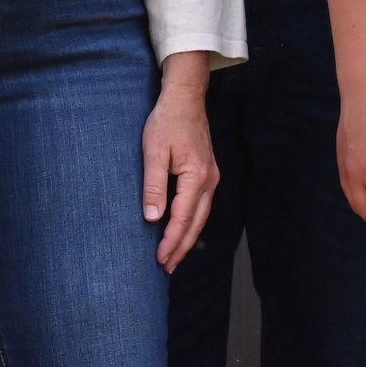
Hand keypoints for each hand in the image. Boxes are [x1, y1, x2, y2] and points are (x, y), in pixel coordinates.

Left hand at [141, 67, 217, 272]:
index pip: (183, 218)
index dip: (171, 241)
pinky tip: (183, 229)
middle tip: (167, 268)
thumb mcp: (154, 151)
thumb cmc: (167, 121)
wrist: (185, 98)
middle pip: (197, 223)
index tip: (159, 259)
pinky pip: (202, 205)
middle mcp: (209, 180)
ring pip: (202, 216)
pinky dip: (192, 222)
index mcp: (197, 176)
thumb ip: (154, 185)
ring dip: (188, 238)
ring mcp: (211, 177)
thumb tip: (153, 218)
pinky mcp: (208, 173)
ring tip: (174, 256)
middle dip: (181, 247)